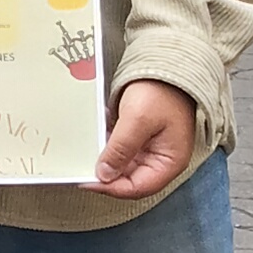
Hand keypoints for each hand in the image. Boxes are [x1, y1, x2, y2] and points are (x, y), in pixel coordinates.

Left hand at [89, 79, 197, 199]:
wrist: (168, 64)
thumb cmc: (162, 91)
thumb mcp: (138, 120)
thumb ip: (121, 149)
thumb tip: (104, 175)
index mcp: (169, 162)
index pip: (137, 188)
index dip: (111, 187)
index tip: (88, 180)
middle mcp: (161, 160)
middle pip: (128, 179)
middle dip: (106, 173)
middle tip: (83, 166)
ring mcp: (151, 149)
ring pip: (122, 165)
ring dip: (104, 158)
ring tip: (89, 148)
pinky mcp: (141, 138)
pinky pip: (121, 149)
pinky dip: (107, 144)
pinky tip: (99, 134)